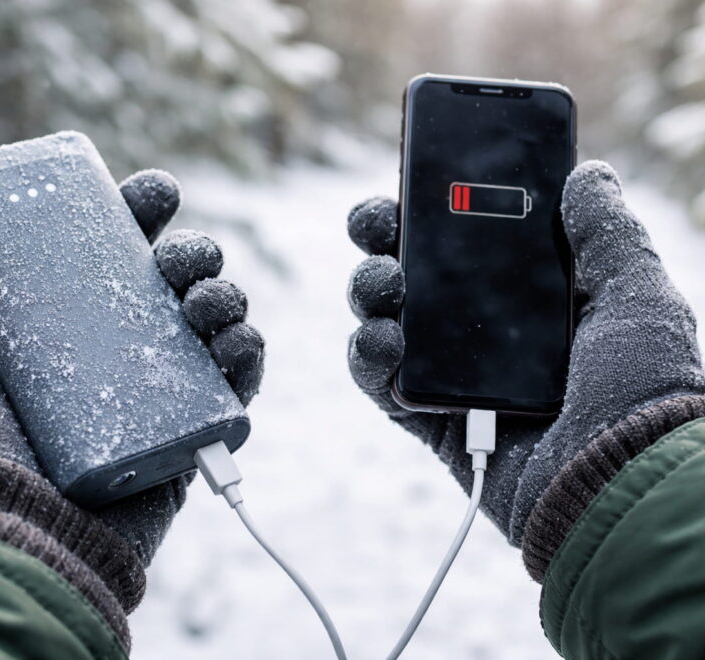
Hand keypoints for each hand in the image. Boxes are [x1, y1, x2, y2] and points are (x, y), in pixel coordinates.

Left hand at [0, 169, 264, 577]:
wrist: (3, 545)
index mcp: (59, 335)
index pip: (108, 262)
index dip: (139, 221)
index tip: (154, 194)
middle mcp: (111, 360)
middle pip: (171, 288)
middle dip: (194, 254)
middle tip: (180, 257)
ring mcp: (154, 398)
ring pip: (211, 328)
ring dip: (226, 297)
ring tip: (206, 302)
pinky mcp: (186, 437)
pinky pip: (236, 390)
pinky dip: (249, 358)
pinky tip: (236, 343)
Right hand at [346, 161, 704, 578]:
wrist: (621, 482)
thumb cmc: (641, 390)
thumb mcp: (636, 297)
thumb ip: (606, 233)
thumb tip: (589, 173)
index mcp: (528, 299)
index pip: (467, 241)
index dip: (435, 209)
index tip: (415, 180)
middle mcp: (484, 333)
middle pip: (412, 272)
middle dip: (382, 240)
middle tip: (375, 224)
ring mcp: (452, 375)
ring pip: (384, 319)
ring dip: (368, 290)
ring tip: (383, 286)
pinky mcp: (429, 419)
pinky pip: (378, 380)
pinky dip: (367, 355)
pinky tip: (381, 339)